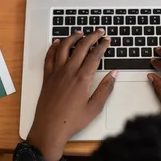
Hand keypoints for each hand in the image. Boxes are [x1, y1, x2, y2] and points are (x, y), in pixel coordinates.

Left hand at [26, 29, 117, 160]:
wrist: (49, 128)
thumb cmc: (72, 121)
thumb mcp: (94, 108)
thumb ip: (105, 89)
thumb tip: (114, 74)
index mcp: (82, 78)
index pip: (95, 55)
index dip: (103, 45)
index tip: (108, 40)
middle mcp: (69, 71)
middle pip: (81, 47)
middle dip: (92, 36)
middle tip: (99, 32)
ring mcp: (56, 73)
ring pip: (64, 47)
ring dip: (73, 37)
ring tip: (80, 32)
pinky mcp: (47, 77)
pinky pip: (49, 56)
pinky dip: (54, 47)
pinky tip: (58, 43)